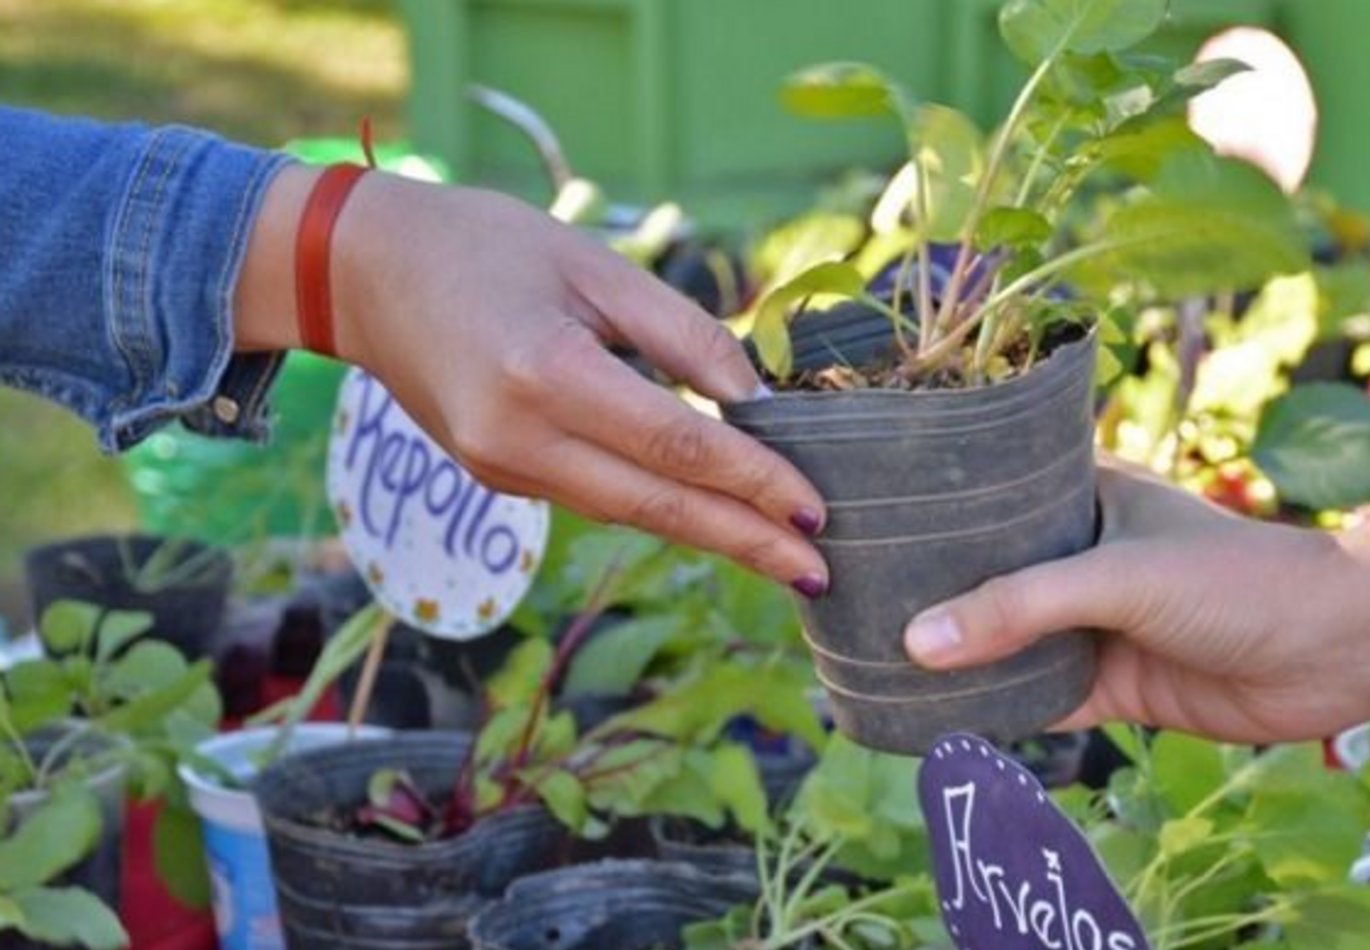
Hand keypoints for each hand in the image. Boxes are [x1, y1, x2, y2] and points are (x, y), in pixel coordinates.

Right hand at [235, 167, 827, 591]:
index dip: (753, 482)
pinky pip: (595, 498)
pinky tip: (713, 518)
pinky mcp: (496, 477)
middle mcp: (519, 438)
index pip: (677, 443)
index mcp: (547, 373)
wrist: (360, 274)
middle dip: (746, 542)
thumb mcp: (593, 264)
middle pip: (658, 505)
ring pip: (628, 513)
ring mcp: (501, 468)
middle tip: (820, 574)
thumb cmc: (484, 247)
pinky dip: (659, 509)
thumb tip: (757, 400)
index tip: (816, 510)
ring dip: (710, 536)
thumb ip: (681, 332)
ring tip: (783, 556)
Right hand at [902, 462, 1369, 743]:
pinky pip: (1037, 697)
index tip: (866, 512)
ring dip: (960, 653)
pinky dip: (995, 707)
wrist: (1332, 651)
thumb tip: (918, 644)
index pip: (996, 489)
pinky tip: (937, 714)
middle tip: (853, 594)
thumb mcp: (1117, 577)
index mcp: (1088, 493)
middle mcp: (1085, 554)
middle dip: (935, 588)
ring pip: (1009, 639)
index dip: (937, 502)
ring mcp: (1098, 621)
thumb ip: (1018, 608)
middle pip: (992, 571)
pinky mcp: (1115, 685)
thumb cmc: (1236, 580)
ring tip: (875, 656)